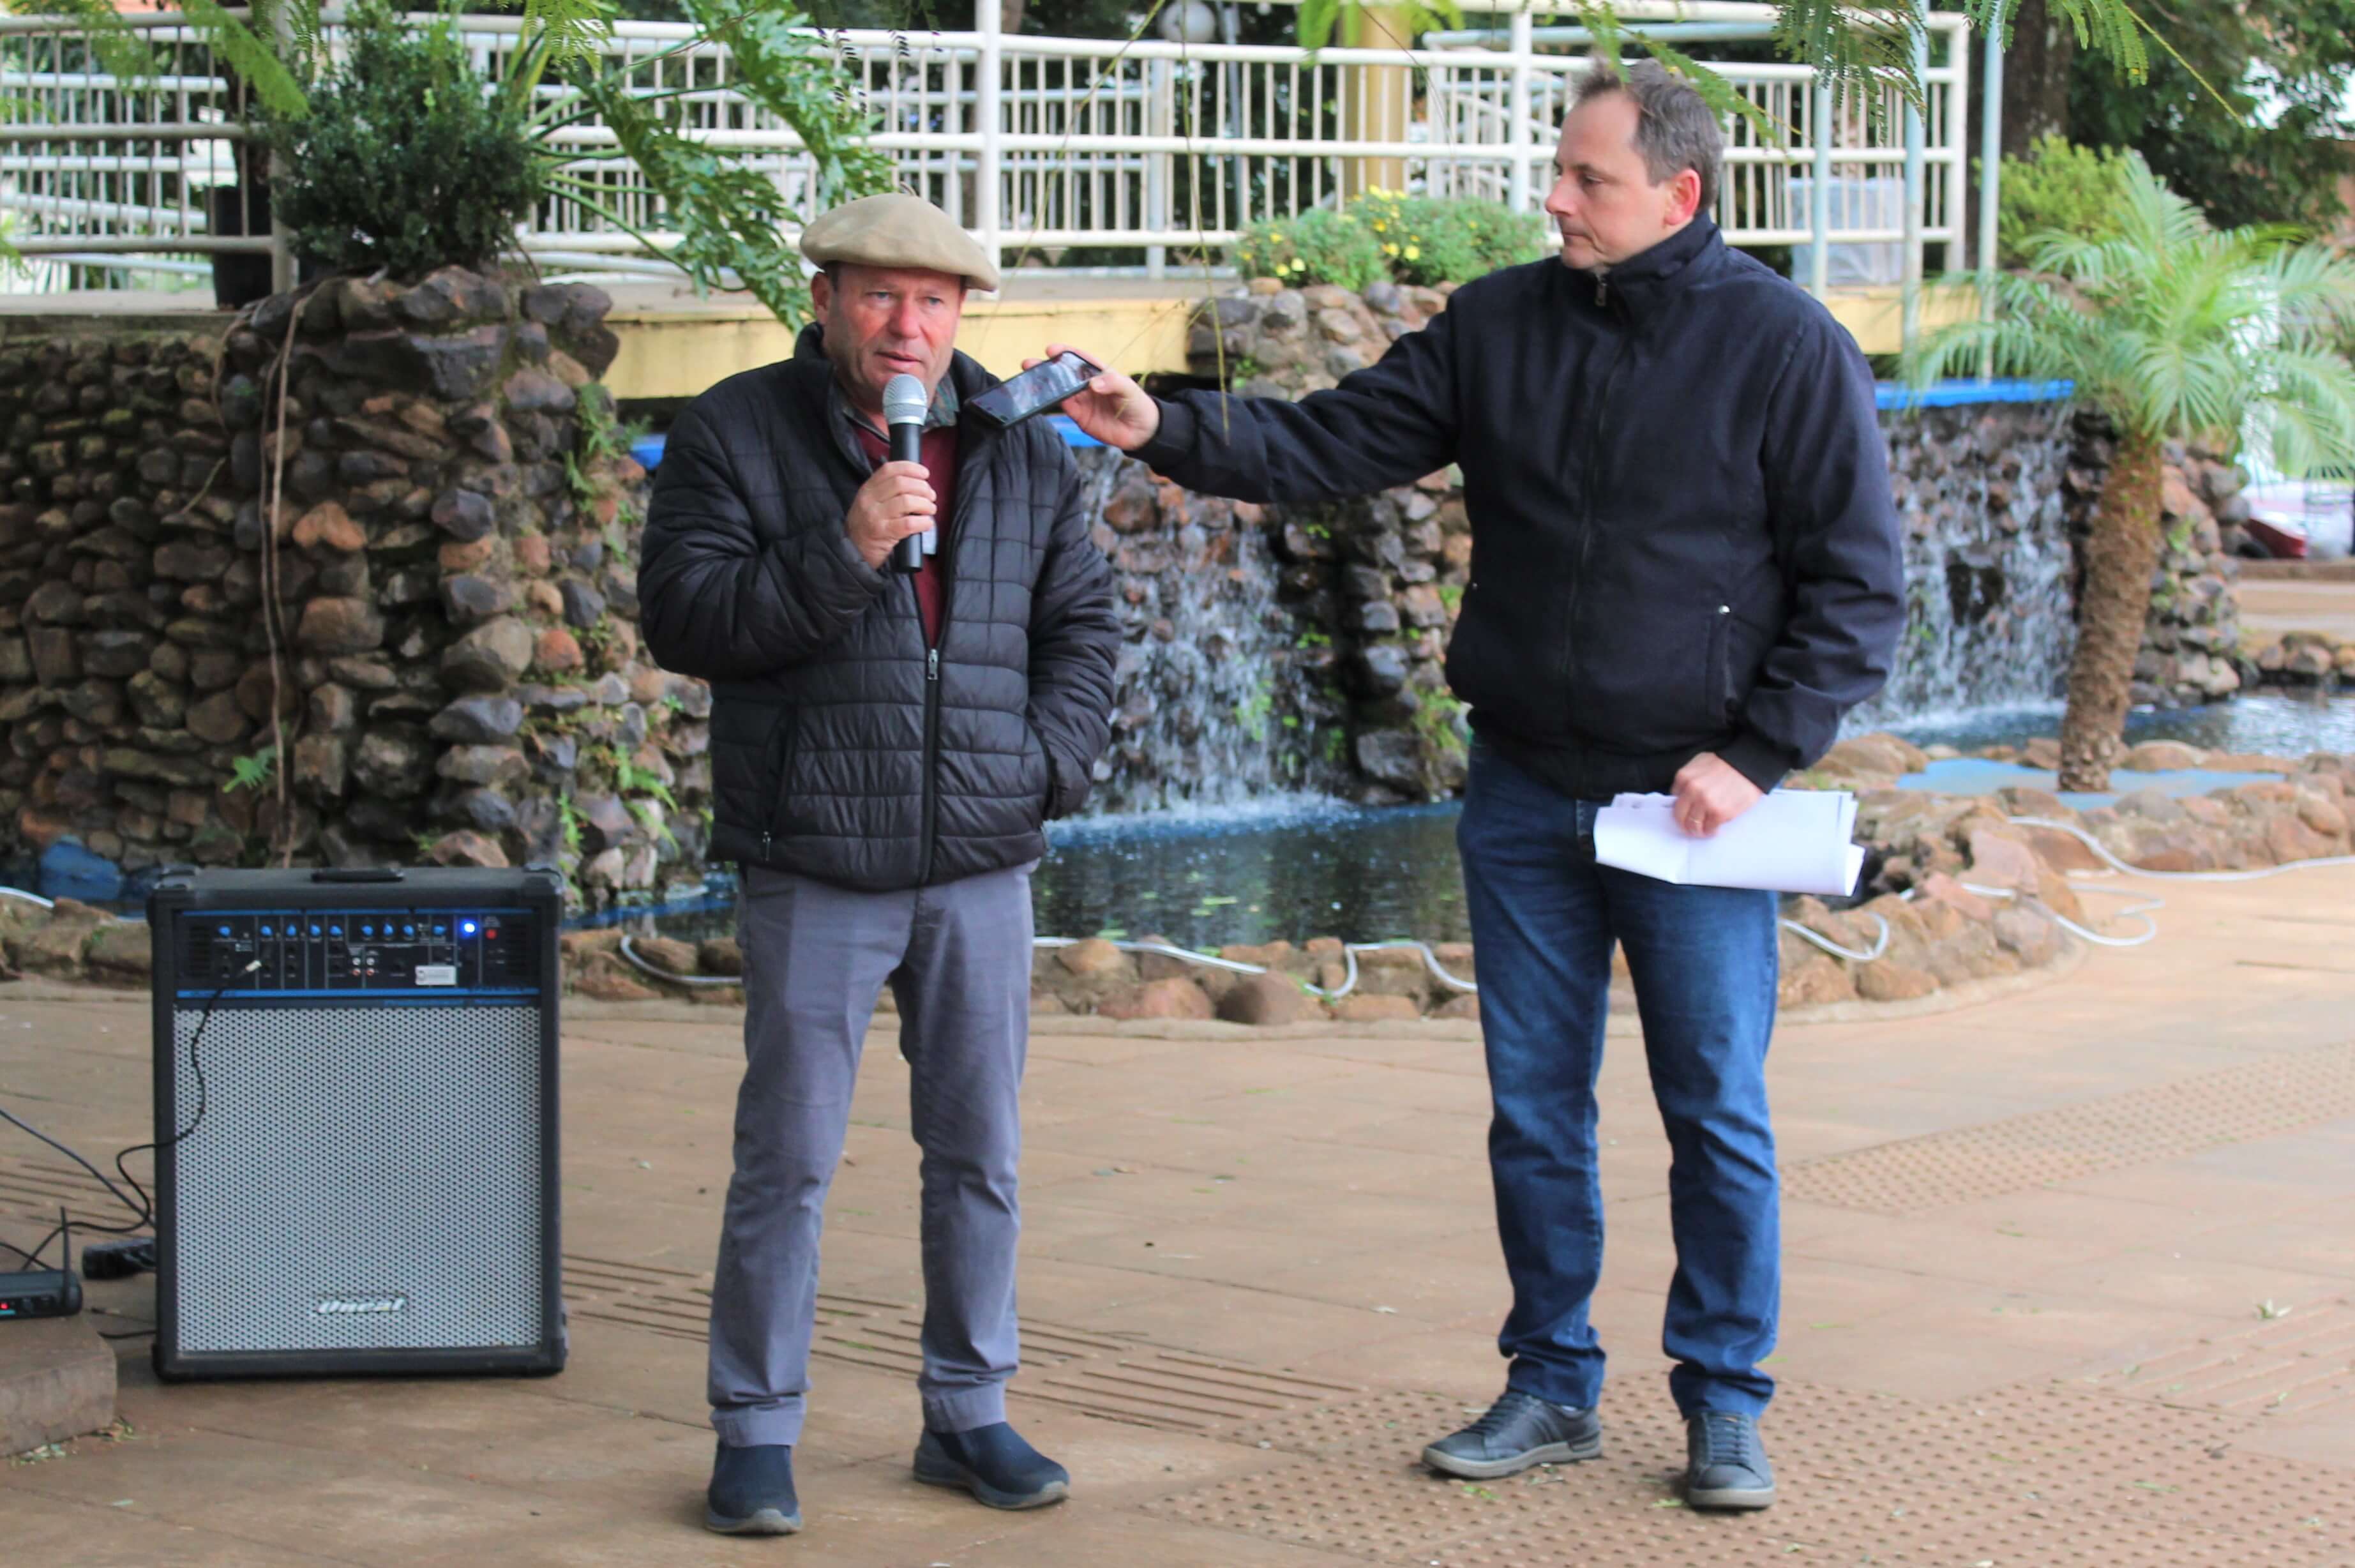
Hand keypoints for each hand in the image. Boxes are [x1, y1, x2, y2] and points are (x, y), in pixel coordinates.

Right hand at [846, 460, 934, 569]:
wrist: (854, 551)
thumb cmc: (868, 526)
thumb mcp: (870, 503)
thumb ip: (887, 491)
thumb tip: (918, 483)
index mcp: (868, 489)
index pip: (890, 469)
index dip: (911, 468)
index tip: (925, 474)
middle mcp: (869, 500)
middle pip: (901, 483)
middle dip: (922, 488)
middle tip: (931, 496)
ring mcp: (874, 516)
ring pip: (906, 501)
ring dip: (925, 504)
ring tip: (930, 510)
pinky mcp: (882, 533)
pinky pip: (908, 524)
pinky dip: (923, 522)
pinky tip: (927, 523)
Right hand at [1030, 343, 1159, 450]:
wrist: (1142, 431)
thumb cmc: (1137, 403)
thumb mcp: (1128, 388)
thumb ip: (1112, 383)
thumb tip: (1093, 384)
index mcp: (1097, 372)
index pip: (1078, 359)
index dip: (1064, 353)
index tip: (1051, 349)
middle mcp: (1086, 385)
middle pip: (1063, 373)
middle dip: (1045, 368)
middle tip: (1029, 364)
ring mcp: (1081, 400)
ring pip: (1058, 390)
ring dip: (1044, 385)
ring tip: (1028, 380)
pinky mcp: (1079, 416)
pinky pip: (1063, 407)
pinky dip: (1051, 402)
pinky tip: (1041, 398)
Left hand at [1671, 752, 1762, 836]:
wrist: (1750, 764)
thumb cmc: (1727, 762)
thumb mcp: (1700, 762)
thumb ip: (1689, 778)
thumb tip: (1682, 793)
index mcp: (1684, 777)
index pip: (1673, 799)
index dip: (1681, 806)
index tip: (1686, 811)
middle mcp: (1691, 791)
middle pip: (1679, 815)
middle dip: (1684, 823)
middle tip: (1690, 827)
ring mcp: (1705, 803)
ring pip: (1692, 825)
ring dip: (1696, 830)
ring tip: (1703, 830)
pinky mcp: (1719, 813)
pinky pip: (1709, 828)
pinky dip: (1710, 831)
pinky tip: (1714, 829)